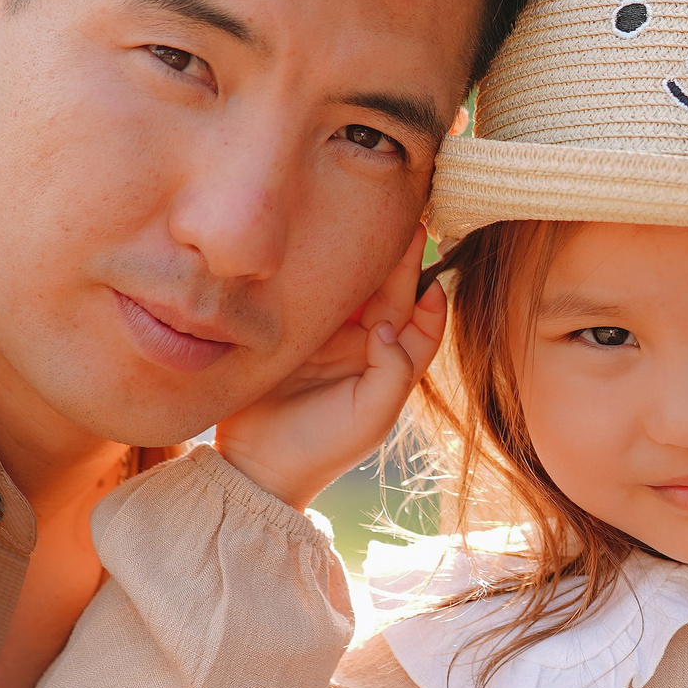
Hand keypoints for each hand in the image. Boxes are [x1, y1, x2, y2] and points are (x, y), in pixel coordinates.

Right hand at [215, 225, 446, 509]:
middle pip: (389, 296)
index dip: (432, 300)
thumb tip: (387, 325)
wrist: (255, 464)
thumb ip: (393, 372)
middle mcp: (361, 347)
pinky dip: (322, 272)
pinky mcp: (290, 330)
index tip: (432, 276)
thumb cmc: (321, 447)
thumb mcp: (371, 417)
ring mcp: (325, 337)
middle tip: (408, 225)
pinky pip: (312, 294)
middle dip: (401, 262)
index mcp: (388, 366)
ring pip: (353, 289)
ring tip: (370, 223)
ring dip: (362, 261)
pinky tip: (323, 246)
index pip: (422, 325)